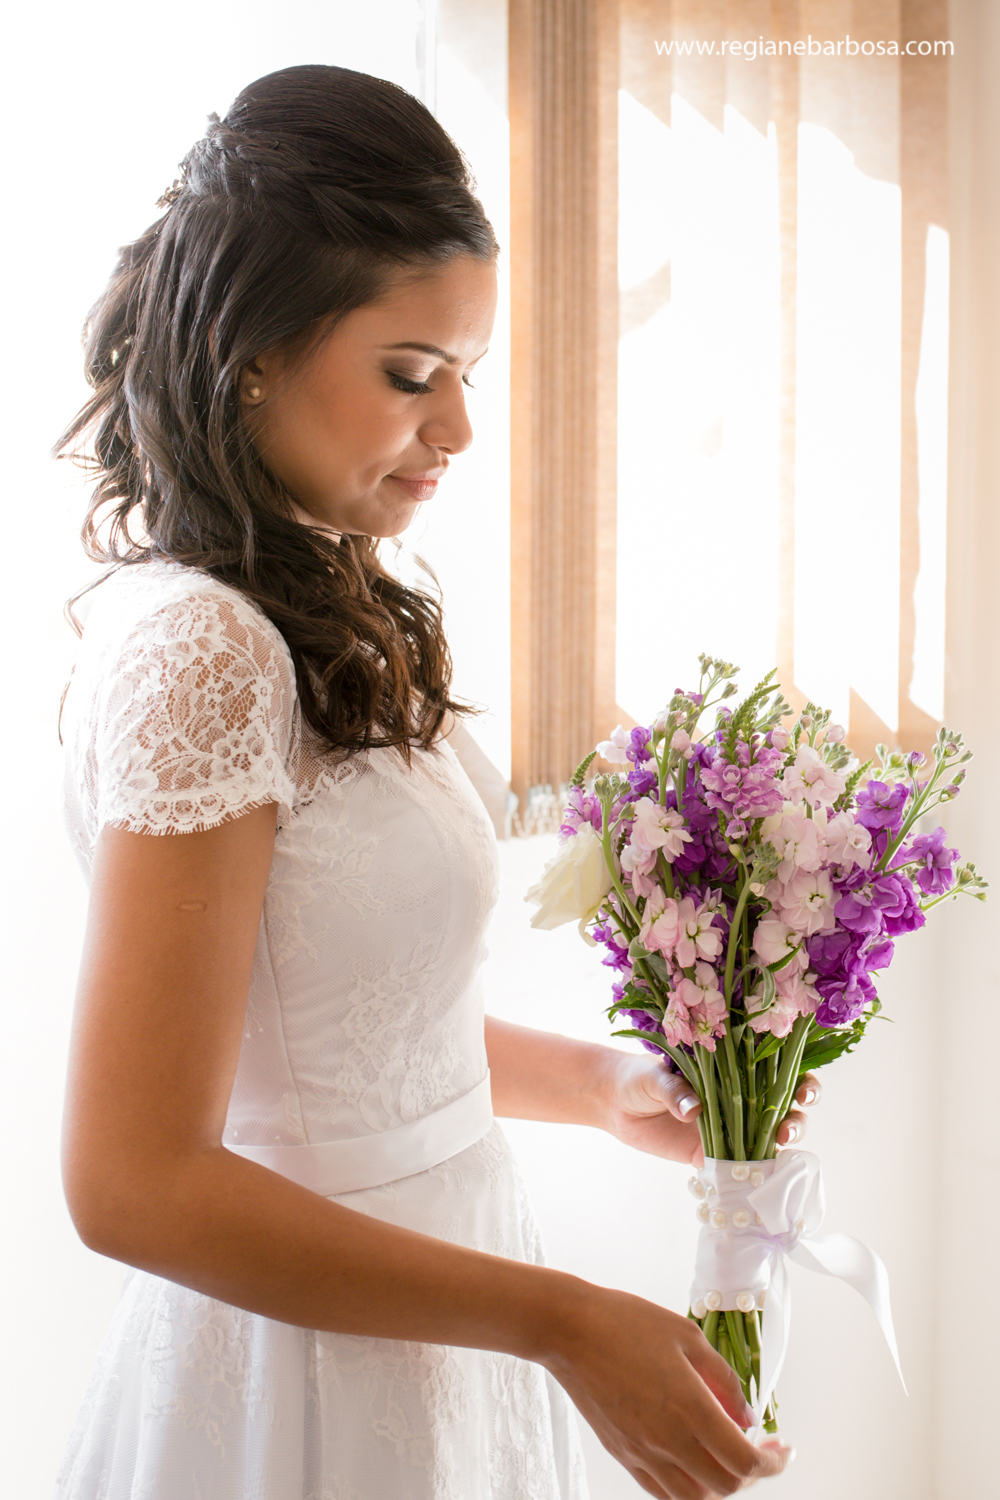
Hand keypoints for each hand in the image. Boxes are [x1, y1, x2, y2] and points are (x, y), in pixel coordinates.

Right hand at [544, 1281, 792, 1496]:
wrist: (569, 1329)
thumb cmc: (627, 1322)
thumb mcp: (687, 1336)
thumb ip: (722, 1378)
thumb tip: (746, 1414)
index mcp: (689, 1408)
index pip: (745, 1460)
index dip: (773, 1462)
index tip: (783, 1449)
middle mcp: (667, 1440)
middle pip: (726, 1486)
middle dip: (752, 1473)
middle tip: (760, 1448)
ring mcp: (642, 1453)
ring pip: (694, 1498)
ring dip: (720, 1484)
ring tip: (726, 1455)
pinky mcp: (622, 1454)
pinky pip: (663, 1491)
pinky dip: (688, 1487)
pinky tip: (693, 1461)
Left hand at [603, 1051, 821, 1164]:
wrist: (614, 1103)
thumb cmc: (638, 1077)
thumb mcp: (654, 1076)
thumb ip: (674, 1089)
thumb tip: (693, 1108)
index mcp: (732, 1070)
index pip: (777, 1073)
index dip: (800, 1081)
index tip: (804, 1091)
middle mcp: (738, 1100)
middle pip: (783, 1109)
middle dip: (797, 1118)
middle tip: (787, 1129)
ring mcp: (728, 1129)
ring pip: (768, 1139)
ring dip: (781, 1145)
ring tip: (779, 1146)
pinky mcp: (710, 1155)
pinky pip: (739, 1166)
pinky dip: (753, 1173)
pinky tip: (761, 1179)